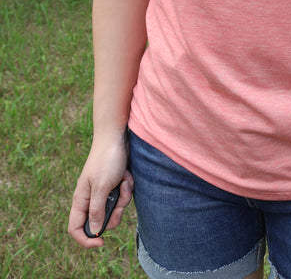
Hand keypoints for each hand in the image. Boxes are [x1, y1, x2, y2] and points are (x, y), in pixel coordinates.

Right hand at [68, 133, 132, 247]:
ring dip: (123, 197)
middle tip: (120, 201)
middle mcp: (90, 198)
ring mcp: (103, 192)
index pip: (75, 228)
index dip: (86, 240)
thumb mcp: (102, 186)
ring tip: (124, 181)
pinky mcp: (114, 186)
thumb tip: (94, 232)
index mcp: (81, 199)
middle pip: (101, 222)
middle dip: (115, 214)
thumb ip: (97, 210)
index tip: (102, 242)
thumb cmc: (107, 159)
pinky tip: (127, 175)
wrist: (117, 136)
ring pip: (115, 209)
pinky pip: (122, 197)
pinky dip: (127, 187)